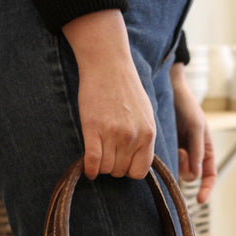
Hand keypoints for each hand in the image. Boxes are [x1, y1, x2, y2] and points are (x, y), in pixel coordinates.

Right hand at [63, 10, 155, 179]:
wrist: (107, 63)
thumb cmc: (125, 88)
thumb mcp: (145, 114)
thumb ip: (144, 138)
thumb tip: (138, 161)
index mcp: (148, 134)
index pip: (139, 171)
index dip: (128, 170)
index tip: (121, 161)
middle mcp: (133, 136)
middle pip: (120, 171)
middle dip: (112, 166)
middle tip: (106, 153)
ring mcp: (113, 133)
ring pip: (106, 169)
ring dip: (100, 166)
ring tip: (97, 152)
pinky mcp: (93, 128)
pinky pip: (93, 162)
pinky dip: (89, 169)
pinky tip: (88, 168)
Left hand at [170, 63, 215, 203]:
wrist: (169, 90)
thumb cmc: (187, 107)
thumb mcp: (195, 127)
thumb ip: (197, 150)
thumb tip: (196, 175)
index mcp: (205, 151)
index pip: (209, 176)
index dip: (206, 189)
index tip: (200, 200)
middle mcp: (192, 155)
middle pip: (190, 175)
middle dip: (186, 167)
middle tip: (180, 151)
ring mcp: (178, 153)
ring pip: (177, 170)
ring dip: (175, 162)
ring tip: (173, 144)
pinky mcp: (165, 150)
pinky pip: (166, 163)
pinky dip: (165, 159)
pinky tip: (162, 147)